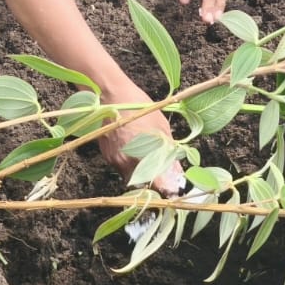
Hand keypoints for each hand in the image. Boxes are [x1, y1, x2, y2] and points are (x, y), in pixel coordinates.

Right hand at [97, 79, 183, 193]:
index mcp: (142, 156)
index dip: (166, 187)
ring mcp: (115, 161)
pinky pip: (122, 167)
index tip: (173, 187)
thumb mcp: (161, 128)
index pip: (156, 183)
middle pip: (143, 183)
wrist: (112, 97)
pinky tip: (135, 149)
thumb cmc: (140, 108)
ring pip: (132, 176)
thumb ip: (169, 153)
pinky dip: (131, 163)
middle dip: (154, 180)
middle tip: (163, 172)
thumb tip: (177, 173)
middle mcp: (127, 163)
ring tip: (148, 157)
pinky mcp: (107, 157)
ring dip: (142, 172)